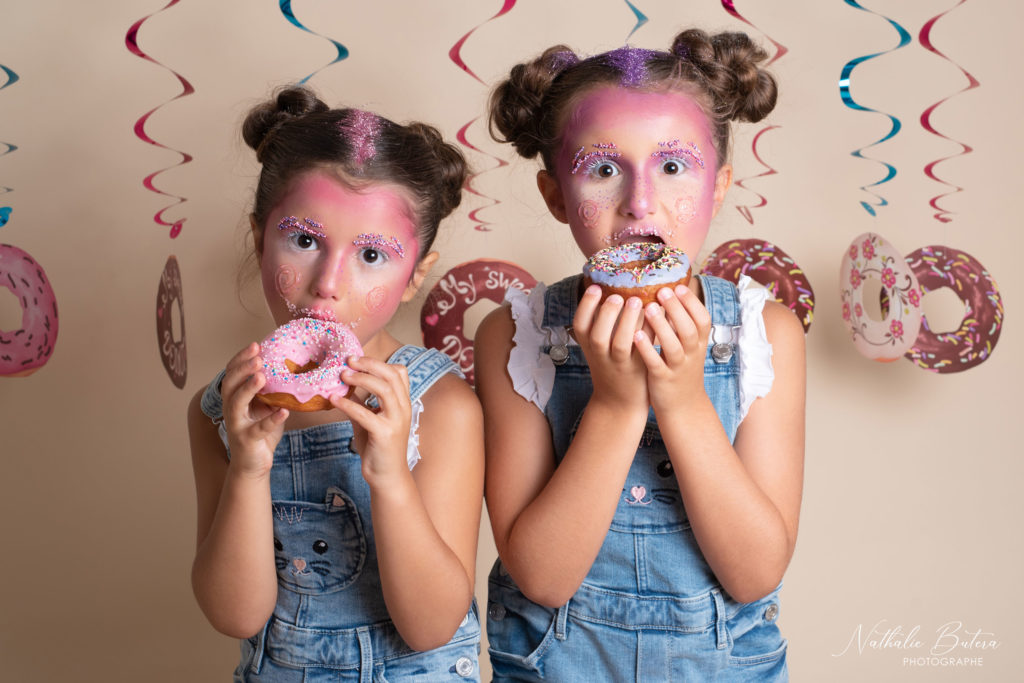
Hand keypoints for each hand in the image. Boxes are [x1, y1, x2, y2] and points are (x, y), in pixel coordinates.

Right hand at [220, 342, 287, 477]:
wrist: (253, 463)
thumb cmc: (260, 430)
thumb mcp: (266, 406)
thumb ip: (271, 389)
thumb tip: (292, 366)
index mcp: (235, 397)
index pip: (232, 372)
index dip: (241, 358)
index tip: (255, 345)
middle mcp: (231, 409)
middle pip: (230, 384)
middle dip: (242, 368)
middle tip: (257, 357)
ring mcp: (237, 425)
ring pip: (236, 403)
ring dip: (248, 388)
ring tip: (261, 376)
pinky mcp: (247, 440)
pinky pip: (259, 429)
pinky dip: (272, 420)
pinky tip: (284, 412)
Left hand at [330, 356, 412, 485]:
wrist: (387, 476)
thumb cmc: (378, 447)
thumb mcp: (370, 419)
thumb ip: (362, 403)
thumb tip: (344, 386)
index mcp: (403, 403)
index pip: (399, 372)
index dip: (378, 362)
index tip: (357, 359)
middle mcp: (403, 409)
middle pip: (392, 375)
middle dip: (369, 364)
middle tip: (348, 361)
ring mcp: (396, 421)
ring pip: (384, 389)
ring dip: (361, 379)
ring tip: (343, 376)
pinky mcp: (385, 434)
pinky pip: (365, 413)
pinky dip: (348, 404)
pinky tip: (334, 400)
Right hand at [573, 285, 648, 409]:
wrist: (619, 402)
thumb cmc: (611, 365)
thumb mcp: (599, 347)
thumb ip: (603, 323)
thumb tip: (615, 287)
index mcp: (588, 346)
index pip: (580, 324)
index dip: (586, 305)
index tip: (595, 287)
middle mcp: (600, 355)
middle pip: (597, 334)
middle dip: (606, 313)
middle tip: (618, 296)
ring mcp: (619, 364)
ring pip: (620, 343)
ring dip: (627, 322)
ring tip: (637, 302)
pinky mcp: (637, 369)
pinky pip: (642, 349)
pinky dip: (647, 332)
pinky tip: (655, 316)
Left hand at [633, 285, 710, 412]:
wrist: (684, 407)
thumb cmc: (682, 369)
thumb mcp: (689, 347)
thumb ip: (682, 324)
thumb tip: (672, 294)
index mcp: (698, 343)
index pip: (702, 319)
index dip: (692, 303)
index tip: (678, 287)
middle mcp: (692, 354)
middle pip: (688, 329)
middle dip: (677, 309)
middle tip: (663, 290)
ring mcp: (678, 368)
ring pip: (674, 346)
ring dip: (662, 326)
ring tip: (648, 308)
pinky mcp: (663, 380)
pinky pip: (656, 363)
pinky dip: (647, 349)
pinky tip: (636, 335)